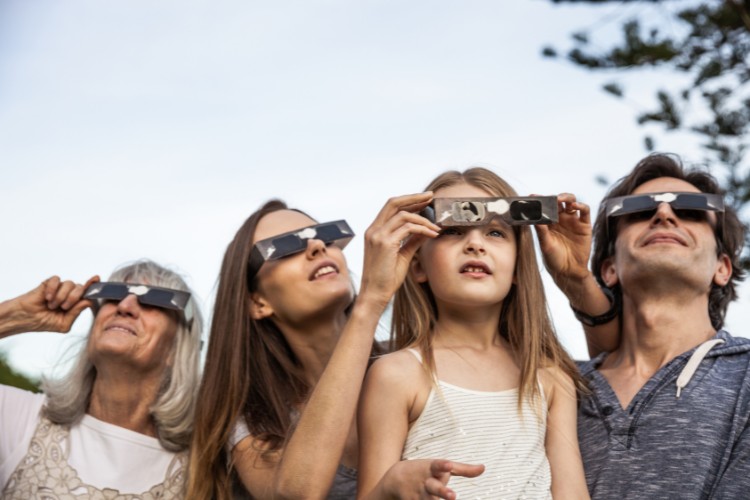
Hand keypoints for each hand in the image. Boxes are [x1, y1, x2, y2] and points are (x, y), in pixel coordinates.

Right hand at [0, 275, 99, 335]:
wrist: (25, 319)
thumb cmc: (44, 322)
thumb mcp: (64, 324)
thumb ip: (76, 313)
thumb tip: (88, 301)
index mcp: (75, 304)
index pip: (88, 294)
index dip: (94, 286)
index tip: (96, 278)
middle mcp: (69, 294)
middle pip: (81, 288)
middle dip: (73, 298)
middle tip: (63, 307)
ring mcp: (60, 288)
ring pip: (70, 284)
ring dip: (61, 296)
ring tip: (51, 305)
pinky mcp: (49, 283)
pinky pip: (57, 280)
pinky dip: (53, 289)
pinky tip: (47, 298)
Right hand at [358, 192, 439, 307]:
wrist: (375, 295)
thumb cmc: (386, 279)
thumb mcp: (402, 255)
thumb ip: (412, 241)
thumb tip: (425, 230)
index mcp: (374, 231)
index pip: (391, 207)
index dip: (408, 200)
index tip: (424, 199)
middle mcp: (373, 230)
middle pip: (394, 202)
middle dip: (414, 197)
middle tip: (431, 196)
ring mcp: (377, 235)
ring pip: (403, 215)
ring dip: (423, 218)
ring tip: (436, 226)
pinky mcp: (385, 243)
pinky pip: (408, 228)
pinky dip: (423, 229)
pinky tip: (432, 234)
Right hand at [383, 459, 484, 499]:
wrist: (395, 479)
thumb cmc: (425, 472)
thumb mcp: (441, 467)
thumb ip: (463, 469)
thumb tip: (483, 468)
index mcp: (432, 469)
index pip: (438, 466)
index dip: (443, 466)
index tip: (448, 465)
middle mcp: (426, 482)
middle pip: (434, 487)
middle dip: (443, 491)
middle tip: (453, 496)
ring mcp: (418, 495)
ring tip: (447, 499)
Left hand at [535, 193, 592, 285]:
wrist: (569, 271)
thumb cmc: (554, 259)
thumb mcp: (545, 244)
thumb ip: (541, 231)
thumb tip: (534, 217)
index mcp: (548, 222)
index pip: (544, 207)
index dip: (539, 201)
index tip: (532, 196)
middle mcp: (560, 219)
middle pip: (558, 202)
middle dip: (554, 197)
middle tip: (550, 198)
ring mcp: (572, 220)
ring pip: (571, 202)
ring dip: (566, 197)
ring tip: (560, 199)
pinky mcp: (584, 225)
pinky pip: (585, 211)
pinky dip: (581, 205)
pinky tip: (574, 206)